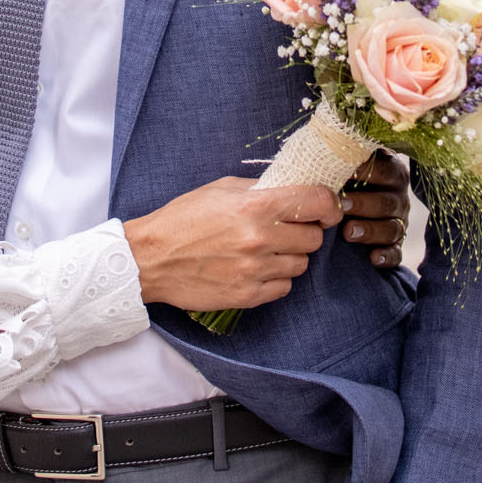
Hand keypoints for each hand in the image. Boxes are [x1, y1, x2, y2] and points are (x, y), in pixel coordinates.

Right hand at [123, 177, 341, 310]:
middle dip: (306, 231)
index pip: (317, 202)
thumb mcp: (221, 189)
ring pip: (301, 264)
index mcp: (255, 206)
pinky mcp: (248, 295)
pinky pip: (284, 287)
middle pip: (314, 238)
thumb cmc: (184, 218)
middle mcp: (260, 238)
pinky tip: (257, 267)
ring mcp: (255, 270)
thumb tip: (295, 188)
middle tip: (287, 228)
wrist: (151, 258)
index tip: (329, 208)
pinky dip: (277, 277)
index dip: (330, 204)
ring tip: (267, 249)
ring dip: (291, 255)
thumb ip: (261, 189)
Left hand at [341, 151, 408, 268]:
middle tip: (340, 206)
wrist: (343, 210)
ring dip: (370, 230)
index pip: (385, 170)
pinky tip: (373, 258)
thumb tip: (323, 146)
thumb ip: (341, 158)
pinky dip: (386, 256)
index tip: (346, 172)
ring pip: (392, 228)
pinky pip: (397, 253)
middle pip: (387, 201)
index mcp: (390, 172)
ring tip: (347, 233)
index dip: (368, 172)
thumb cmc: (342, 182)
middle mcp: (398, 197)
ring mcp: (399, 222)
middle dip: (364, 204)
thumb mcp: (344, 167)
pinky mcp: (396, 246)